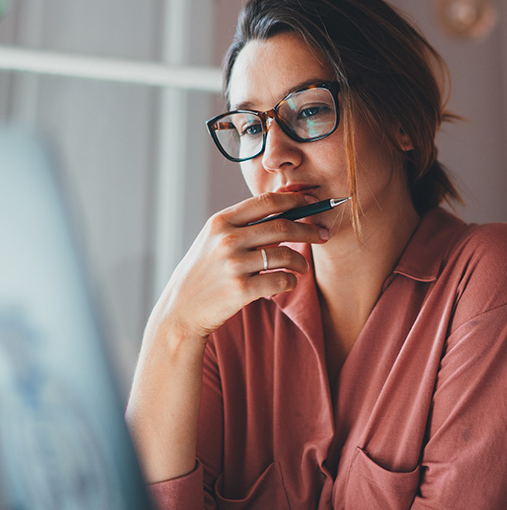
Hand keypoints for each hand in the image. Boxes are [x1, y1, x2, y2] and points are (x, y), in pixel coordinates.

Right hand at [149, 191, 328, 342]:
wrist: (181, 310)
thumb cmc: (203, 272)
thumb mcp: (213, 240)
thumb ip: (242, 224)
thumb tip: (283, 205)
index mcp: (220, 221)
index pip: (266, 202)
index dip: (294, 199)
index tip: (312, 202)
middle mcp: (227, 239)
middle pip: (282, 226)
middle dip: (309, 229)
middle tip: (323, 234)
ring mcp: (234, 264)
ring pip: (285, 255)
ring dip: (301, 261)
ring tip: (303, 266)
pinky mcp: (241, 290)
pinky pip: (281, 281)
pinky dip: (291, 281)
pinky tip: (289, 282)